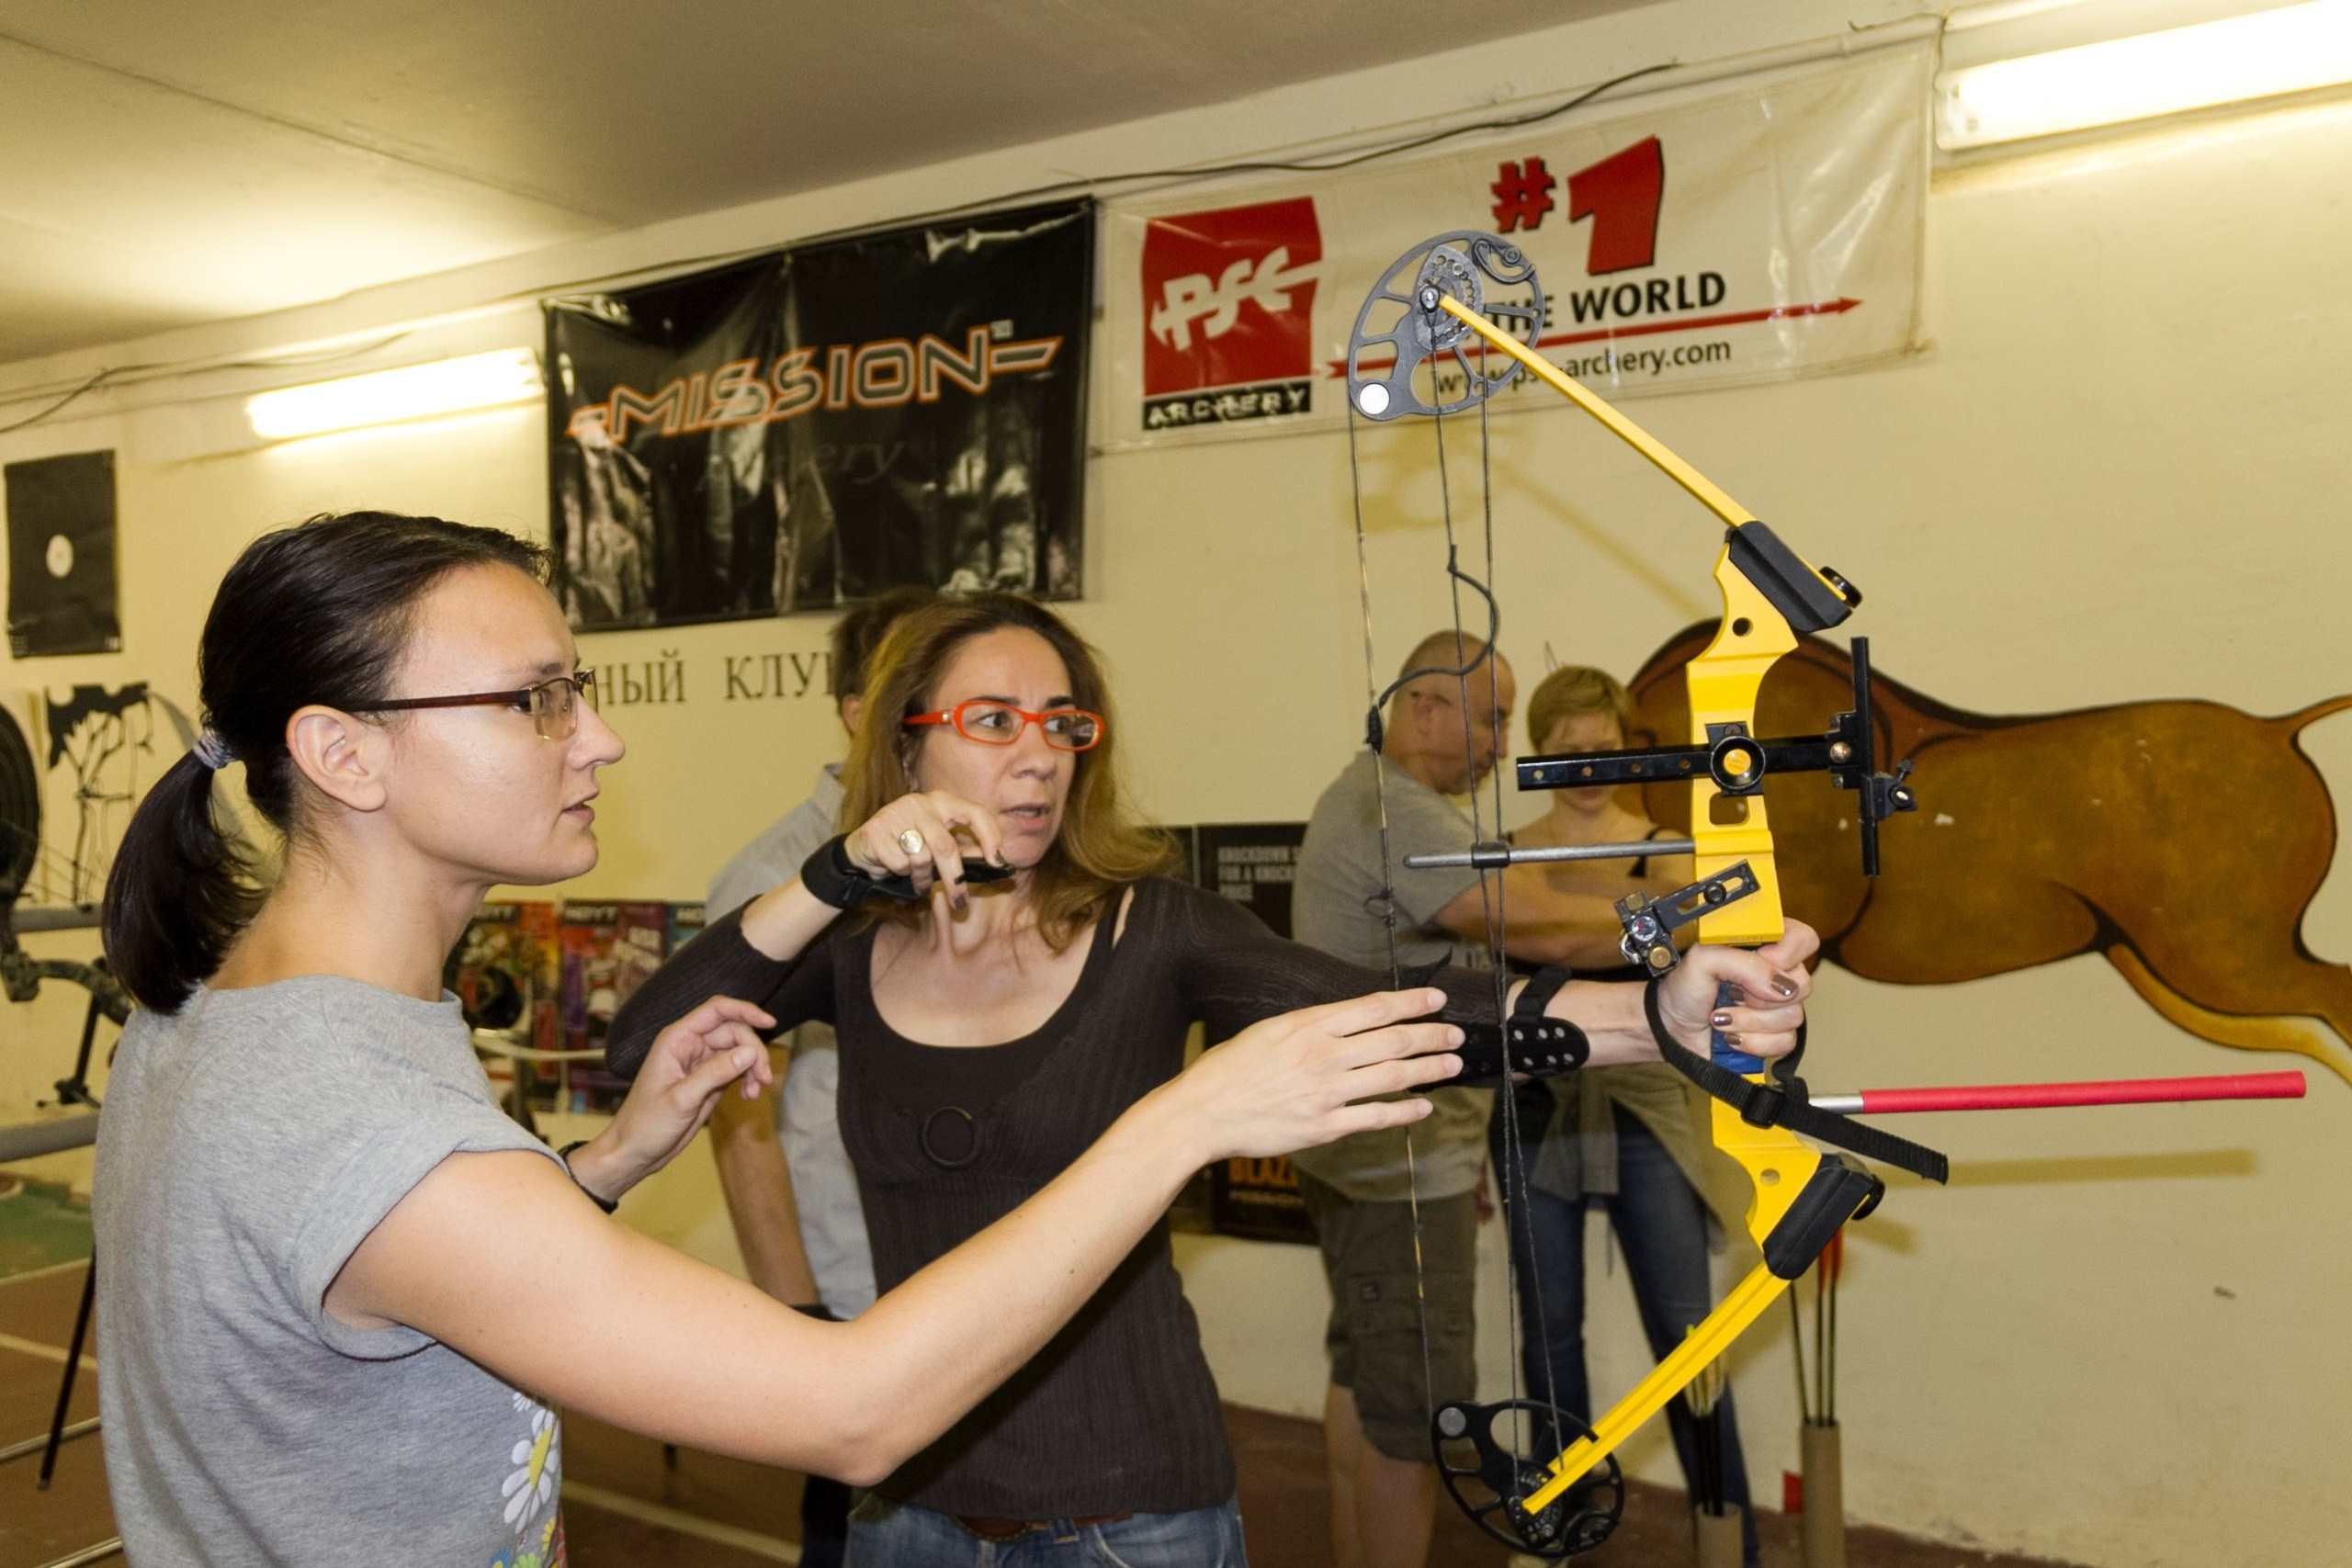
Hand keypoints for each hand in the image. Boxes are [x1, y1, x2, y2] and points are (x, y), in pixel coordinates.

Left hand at [568, 997, 776, 1204]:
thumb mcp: (681, 1098)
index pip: (716, 1011)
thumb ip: (715, 1073)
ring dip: (753, 1067)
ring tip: (756, 1090)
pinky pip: (736, 1070)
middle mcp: (690, 1046)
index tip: (770, 1021)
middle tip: (764, 1077)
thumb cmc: (646, 1123)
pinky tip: (749, 1095)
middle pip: (734, 1032)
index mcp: (677, 1040)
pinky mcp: (709, 1081)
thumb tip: (749, 1052)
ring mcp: (701, 1064)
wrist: (635, 1151)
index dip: (745, 1010)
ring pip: (739, 1051)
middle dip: (753, 1051)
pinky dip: (747, 1080)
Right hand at [844, 790, 1006, 911]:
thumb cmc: (907, 847)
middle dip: (956, 880)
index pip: (975, 812)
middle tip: (960, 904)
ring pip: (921, 858)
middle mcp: (920, 802)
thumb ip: (964, 850)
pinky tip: (895, 869)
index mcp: (941, 801)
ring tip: (918, 881)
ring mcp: (896, 813)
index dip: (991, 836)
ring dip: (922, 879)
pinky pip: (900, 863)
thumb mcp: (937, 845)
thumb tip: (998, 861)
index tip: (1000, 861)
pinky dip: (901, 873)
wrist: (861, 850)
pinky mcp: (876, 830)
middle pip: (946, 846)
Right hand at [1153, 988, 1462, 1164]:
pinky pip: (1374, 1118)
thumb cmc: (1227, 1070)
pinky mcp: (1323, 1127)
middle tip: (1454, 1034)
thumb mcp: (1268, 1030)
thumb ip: (1310, 1026)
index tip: (1437, 1000)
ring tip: (1451, 1065)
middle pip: (1391, 1041)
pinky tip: (1422, 1107)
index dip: (1411, 1003)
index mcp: (1307, 1025)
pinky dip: (1403, 1112)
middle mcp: (1321, 1055)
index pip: (1373, 1008)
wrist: (1202, 1113)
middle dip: (1430, 1036)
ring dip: (1427, 1070)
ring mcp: (1325, 1093)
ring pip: (1390, 1078)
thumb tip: (1348, 1021)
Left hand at [1653, 918, 1818, 1062]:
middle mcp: (1776, 974)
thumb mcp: (1701, 959)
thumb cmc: (1684, 988)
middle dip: (1758, 994)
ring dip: (1748, 1020)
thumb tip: (1778, 983)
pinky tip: (1732, 1033)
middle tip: (1730, 991)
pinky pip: (1784, 1041)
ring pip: (1792, 1016)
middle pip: (1801, 983)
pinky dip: (1752, 1041)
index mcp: (1765, 945)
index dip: (1785, 954)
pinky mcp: (1775, 1036)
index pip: (1803, 939)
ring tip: (1721, 1014)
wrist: (1671, 1026)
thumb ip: (1742, 962)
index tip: (1760, 961)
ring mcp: (1778, 1007)